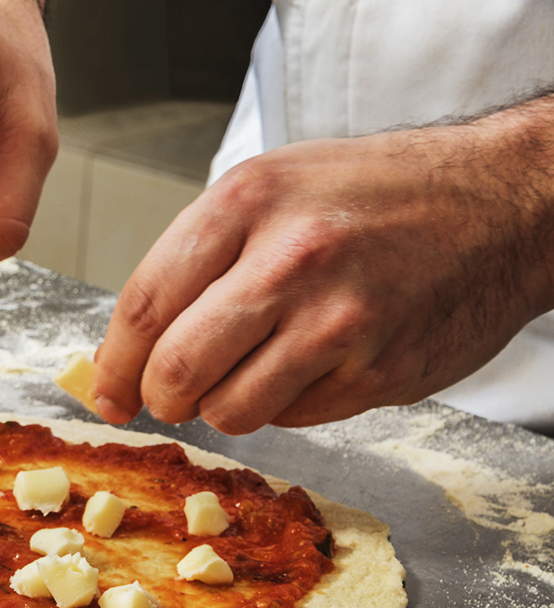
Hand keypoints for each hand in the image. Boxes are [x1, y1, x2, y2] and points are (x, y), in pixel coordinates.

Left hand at [93, 104, 553, 433]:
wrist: (500, 204)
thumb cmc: (376, 195)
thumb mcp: (274, 188)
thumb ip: (198, 258)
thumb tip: (128, 346)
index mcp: (248, 202)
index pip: (143, 305)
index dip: (113, 364)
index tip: (106, 391)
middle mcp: (290, 259)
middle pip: (175, 369)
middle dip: (160, 397)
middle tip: (170, 397)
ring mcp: (338, 321)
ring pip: (229, 410)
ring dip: (224, 407)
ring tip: (252, 372)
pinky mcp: (377, 372)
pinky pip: (293, 419)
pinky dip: (286, 405)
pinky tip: (314, 364)